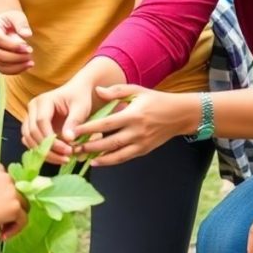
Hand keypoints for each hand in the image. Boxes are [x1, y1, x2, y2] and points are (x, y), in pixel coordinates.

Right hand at [0, 10, 32, 74]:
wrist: (4, 25)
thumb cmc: (11, 20)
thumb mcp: (17, 16)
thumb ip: (22, 24)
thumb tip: (27, 34)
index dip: (13, 46)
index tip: (28, 47)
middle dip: (16, 57)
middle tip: (30, 53)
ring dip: (17, 65)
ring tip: (30, 61)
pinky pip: (2, 70)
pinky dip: (15, 70)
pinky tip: (26, 66)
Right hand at [0, 163, 26, 238]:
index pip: (6, 182)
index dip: (2, 195)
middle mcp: (7, 177)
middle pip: (16, 193)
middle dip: (8, 206)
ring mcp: (12, 192)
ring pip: (22, 206)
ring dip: (12, 218)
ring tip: (1, 229)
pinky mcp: (14, 207)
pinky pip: (23, 219)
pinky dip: (15, 229)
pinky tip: (3, 235)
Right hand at [22, 78, 97, 163]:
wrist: (77, 93)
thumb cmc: (80, 98)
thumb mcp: (81, 108)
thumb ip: (74, 122)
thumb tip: (68, 139)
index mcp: (43, 101)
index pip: (41, 122)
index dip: (51, 139)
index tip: (67, 150)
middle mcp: (33, 108)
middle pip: (32, 132)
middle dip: (48, 148)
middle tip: (66, 157)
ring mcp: (31, 118)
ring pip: (29, 139)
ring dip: (44, 153)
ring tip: (63, 159)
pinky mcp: (33, 127)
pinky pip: (31, 142)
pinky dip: (42, 152)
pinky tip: (57, 157)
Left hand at [70, 85, 191, 165]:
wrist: (179, 115)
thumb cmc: (155, 100)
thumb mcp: (136, 90)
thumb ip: (116, 91)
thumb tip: (97, 91)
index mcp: (133, 115)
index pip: (106, 124)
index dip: (89, 128)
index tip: (74, 131)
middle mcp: (137, 131)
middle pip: (109, 142)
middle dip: (90, 146)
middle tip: (73, 148)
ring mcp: (141, 143)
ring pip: (117, 154)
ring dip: (99, 157)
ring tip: (83, 158)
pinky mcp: (144, 150)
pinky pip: (125, 157)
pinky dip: (111, 161)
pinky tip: (98, 161)